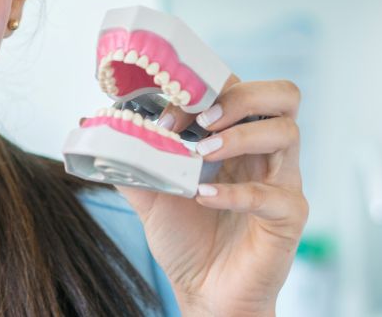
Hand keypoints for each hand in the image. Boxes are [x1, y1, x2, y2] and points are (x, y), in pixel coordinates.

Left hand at [114, 75, 307, 316]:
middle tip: (203, 121)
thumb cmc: (187, 241)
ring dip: (240, 136)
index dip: (203, 90)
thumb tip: (93, 124)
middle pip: (282, 95)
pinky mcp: (289, 217)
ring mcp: (282, 182)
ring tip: (204, 155)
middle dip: (241, 96)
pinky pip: (274, 195)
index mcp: (238, 138)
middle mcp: (266, 153)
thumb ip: (131, 158)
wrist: (203, 294)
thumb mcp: (150, 193)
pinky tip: (205, 198)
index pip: (238, 87)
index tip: (167, 115)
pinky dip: (236, 193)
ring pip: (287, 132)